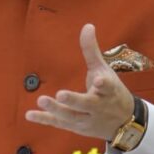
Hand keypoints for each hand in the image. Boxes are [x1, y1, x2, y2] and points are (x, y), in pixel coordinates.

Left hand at [25, 23, 133, 140]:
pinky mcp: (76, 127)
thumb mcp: (104, 70)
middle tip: (60, 94)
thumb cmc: (112, 92)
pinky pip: (59, 123)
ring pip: (71, 116)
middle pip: (86, 105)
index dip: (103, 84)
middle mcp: (98, 107)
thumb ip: (92, 50)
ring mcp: (87, 120)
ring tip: (41, 100)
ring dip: (56, 110)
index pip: (107, 87)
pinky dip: (44, 120)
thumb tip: (87, 25)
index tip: (98, 80)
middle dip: (74, 100)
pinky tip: (29, 115)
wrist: (124, 122)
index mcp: (108, 91)